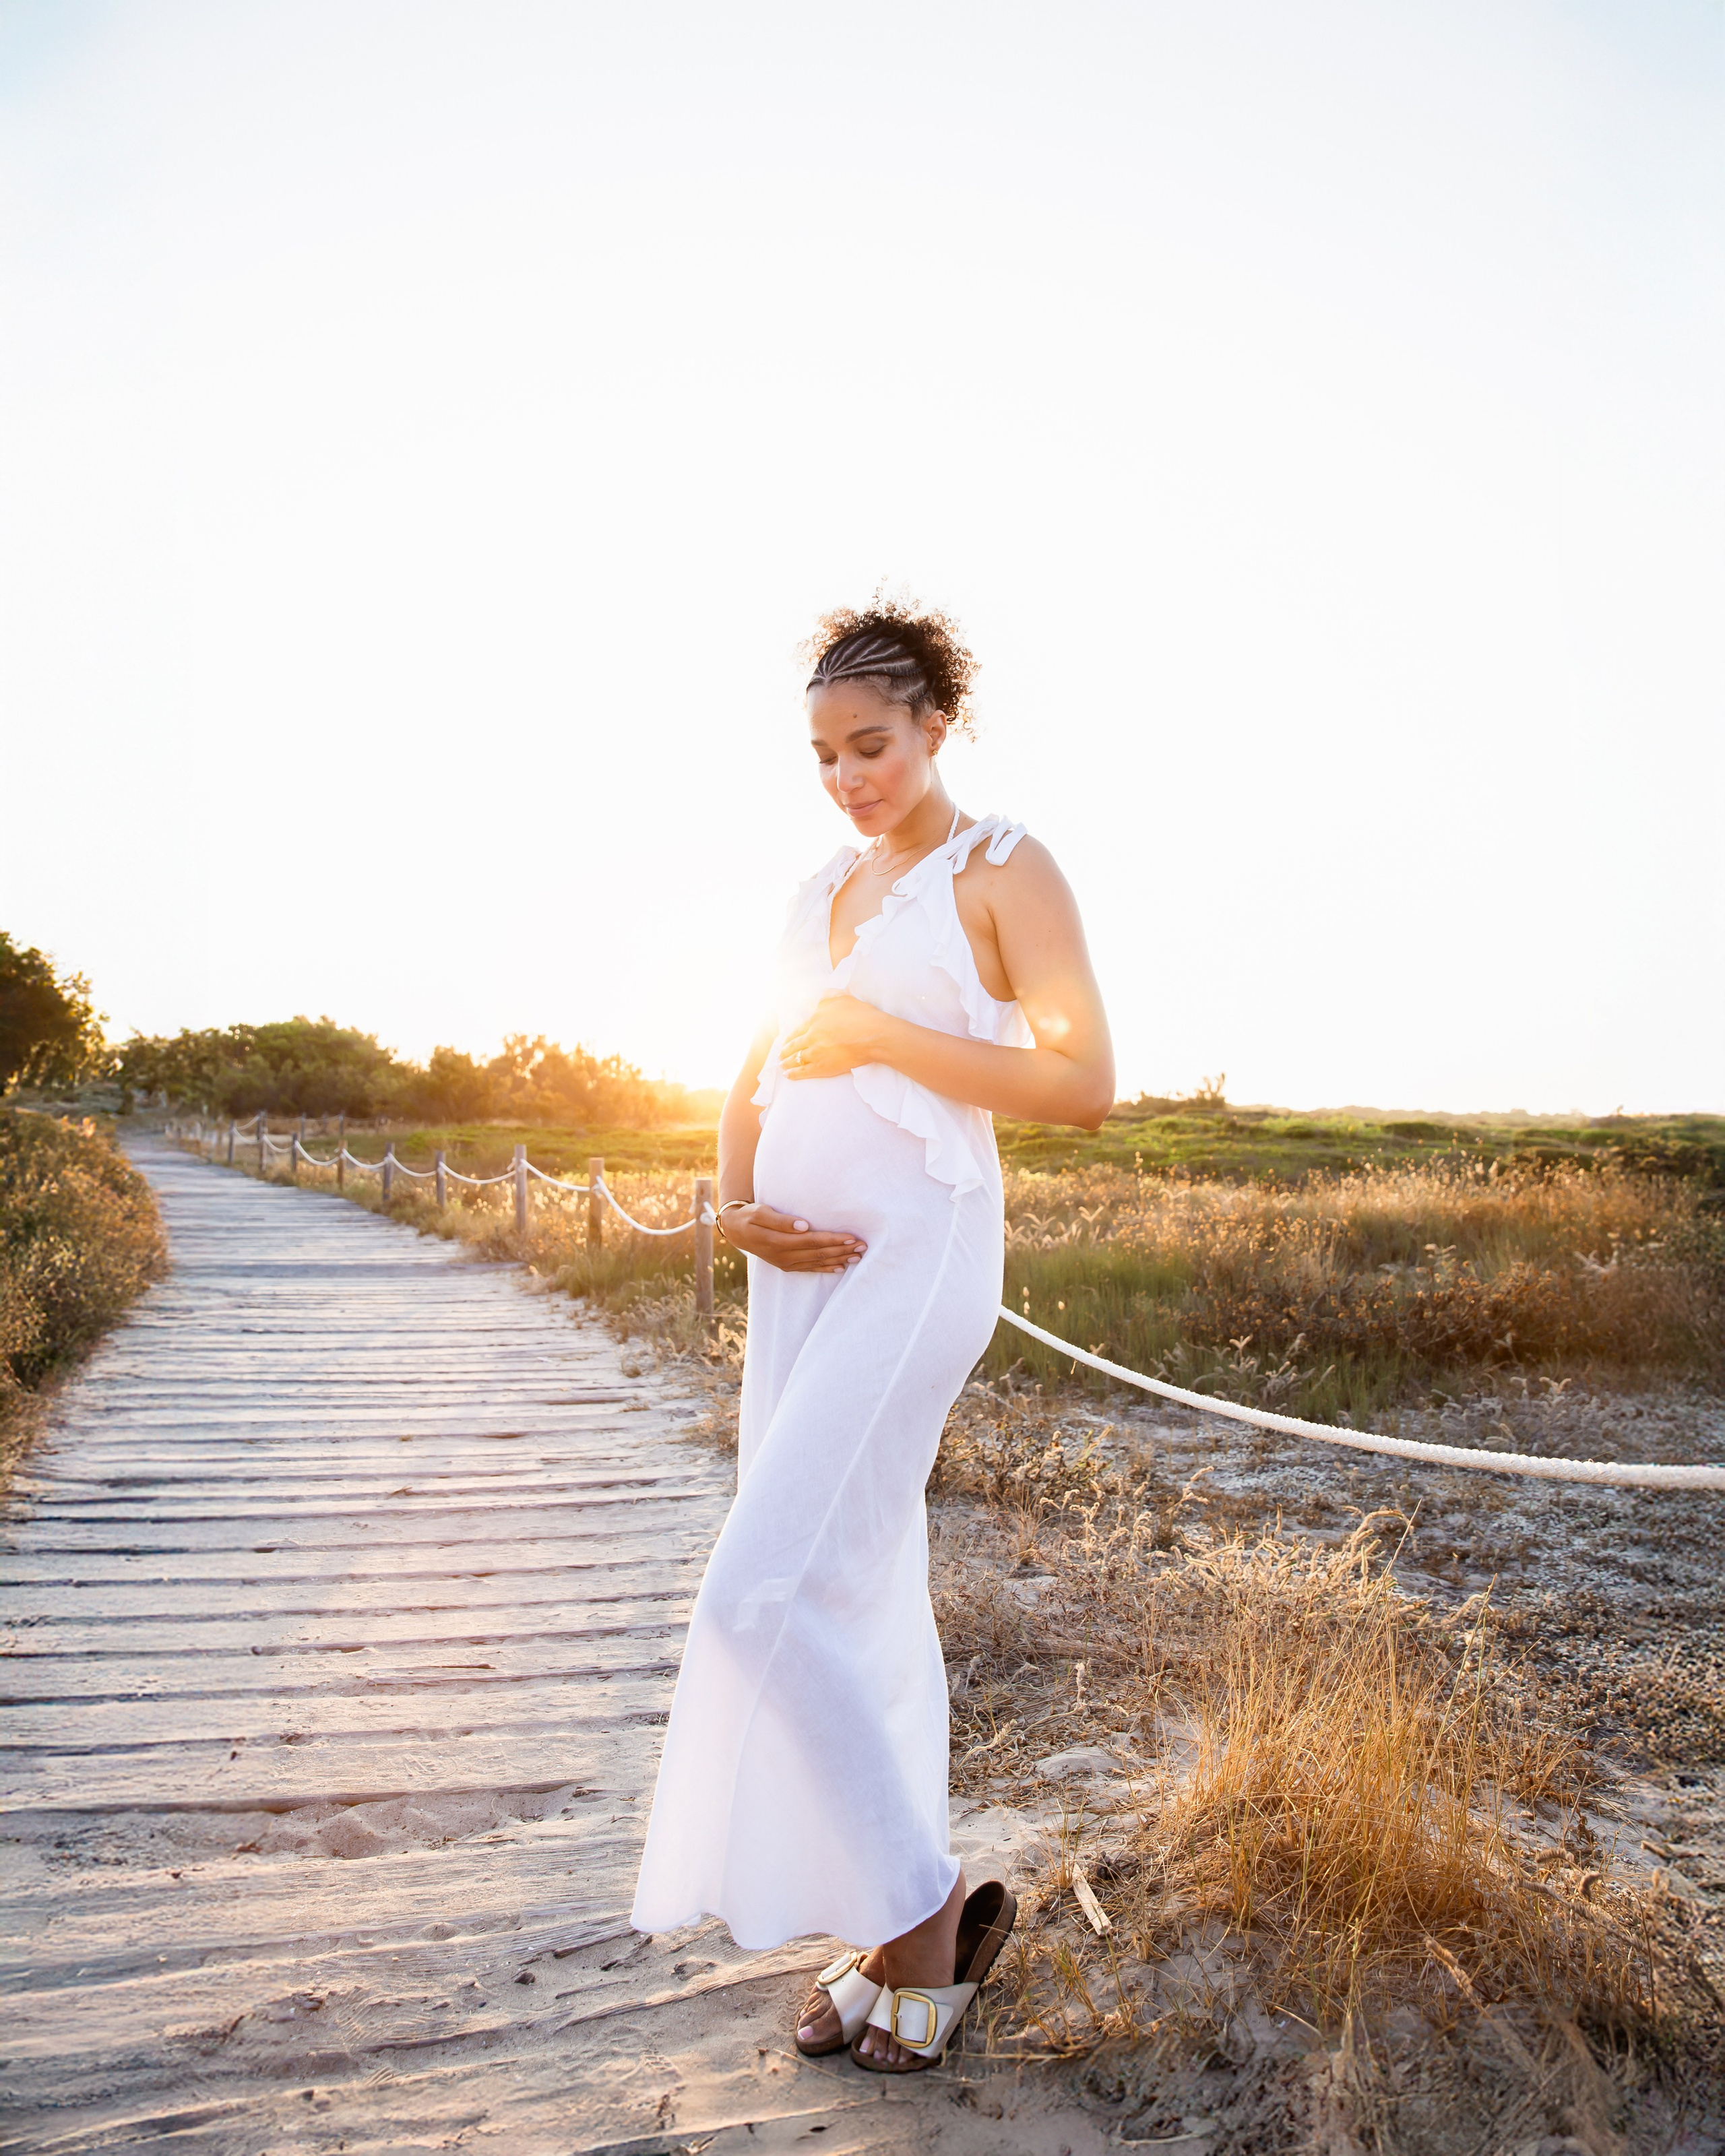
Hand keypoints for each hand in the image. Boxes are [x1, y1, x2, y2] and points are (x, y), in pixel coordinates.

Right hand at [717, 1202, 865, 1273]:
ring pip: (817, 1262)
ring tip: (858, 1257)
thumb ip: (781, 1220)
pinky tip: (841, 1267)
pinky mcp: (787, 1266)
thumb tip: (803, 1226)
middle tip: (862, 1246)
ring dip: (839, 1259)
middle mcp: (784, 1255)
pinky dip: (826, 1269)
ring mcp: (785, 1263)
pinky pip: (810, 1269)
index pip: (812, 1241)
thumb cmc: (751, 1217)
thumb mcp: (760, 1213)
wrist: (737, 1231)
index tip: (851, 1236)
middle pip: (818, 1253)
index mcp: (778, 1241)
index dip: (833, 1239)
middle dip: (842, 1250)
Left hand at [779, 995, 892, 1080]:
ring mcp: (816, 1052)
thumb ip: (828, 997)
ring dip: (786, 1062)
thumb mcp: (842, 998)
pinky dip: (794, 1074)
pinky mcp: (823, 1066)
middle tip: (780, 1055)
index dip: (790, 1037)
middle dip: (785, 1051)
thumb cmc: (861, 1015)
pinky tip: (788, 1075)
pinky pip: (804, 1071)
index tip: (785, 1042)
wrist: (873, 1035)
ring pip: (796, 1058)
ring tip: (782, 1065)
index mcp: (815, 1020)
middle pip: (793, 1045)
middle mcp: (812, 1036)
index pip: (797, 1030)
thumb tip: (820, 997)